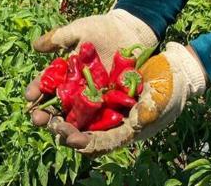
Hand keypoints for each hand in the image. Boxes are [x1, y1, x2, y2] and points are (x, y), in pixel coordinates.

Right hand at [26, 9, 156, 120]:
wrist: (131, 31)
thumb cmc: (102, 29)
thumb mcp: (79, 31)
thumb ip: (58, 38)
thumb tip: (35, 46)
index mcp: (63, 75)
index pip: (45, 86)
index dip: (36, 91)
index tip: (30, 95)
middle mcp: (74, 92)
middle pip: (56, 108)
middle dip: (45, 115)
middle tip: (38, 119)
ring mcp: (92, 102)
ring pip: (75, 120)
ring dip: (65, 128)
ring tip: (59, 131)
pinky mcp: (111, 108)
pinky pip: (100, 123)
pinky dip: (92, 132)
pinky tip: (84, 137)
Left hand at [30, 42, 207, 156]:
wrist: (174, 67)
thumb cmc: (172, 87)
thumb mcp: (163, 99)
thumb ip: (151, 111)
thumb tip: (137, 121)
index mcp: (124, 130)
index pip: (100, 142)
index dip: (83, 141)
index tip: (69, 137)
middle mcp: (110, 122)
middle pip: (80, 131)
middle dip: (60, 128)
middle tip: (40, 120)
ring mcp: (104, 106)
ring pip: (74, 115)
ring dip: (55, 114)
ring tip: (35, 109)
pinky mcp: (99, 89)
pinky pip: (78, 95)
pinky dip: (63, 95)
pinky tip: (48, 88)